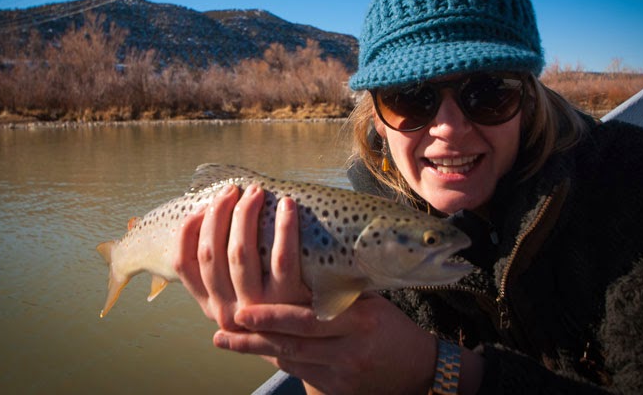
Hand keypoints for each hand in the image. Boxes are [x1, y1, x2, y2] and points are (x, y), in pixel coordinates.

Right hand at [175, 183, 310, 329]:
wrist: (320, 344)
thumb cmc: (276, 308)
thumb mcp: (241, 297)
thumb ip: (225, 271)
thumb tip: (211, 218)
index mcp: (210, 304)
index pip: (183, 264)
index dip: (187, 231)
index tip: (201, 207)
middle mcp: (227, 310)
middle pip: (211, 252)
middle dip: (218, 213)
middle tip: (232, 190)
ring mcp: (257, 308)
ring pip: (240, 251)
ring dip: (245, 214)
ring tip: (256, 192)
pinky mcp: (289, 301)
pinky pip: (282, 257)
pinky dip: (284, 226)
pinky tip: (287, 205)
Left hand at [213, 294, 437, 394]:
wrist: (418, 371)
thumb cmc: (394, 328)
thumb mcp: (372, 303)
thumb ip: (338, 291)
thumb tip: (300, 262)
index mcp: (360, 322)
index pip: (310, 319)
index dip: (274, 316)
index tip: (245, 308)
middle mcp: (348, 350)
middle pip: (294, 342)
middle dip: (256, 334)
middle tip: (228, 322)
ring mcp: (341, 374)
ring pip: (291, 360)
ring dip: (255, 349)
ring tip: (224, 339)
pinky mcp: (336, 389)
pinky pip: (299, 372)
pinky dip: (274, 358)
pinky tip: (253, 349)